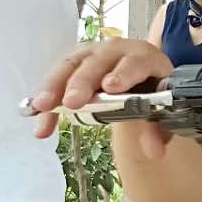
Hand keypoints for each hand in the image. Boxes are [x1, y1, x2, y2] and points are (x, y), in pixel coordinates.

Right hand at [29, 39, 173, 155]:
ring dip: (54, 85)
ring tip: (42, 106)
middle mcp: (116, 51)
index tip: (110, 87)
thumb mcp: (159, 109)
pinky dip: (47, 99)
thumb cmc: (150, 90)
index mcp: (143, 57)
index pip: (135, 62)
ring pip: (70, 65)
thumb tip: (154, 151)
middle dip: (82, 81)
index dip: (123, 73)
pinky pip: (57, 79)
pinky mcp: (73, 64)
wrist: (139, 79)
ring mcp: (91, 55)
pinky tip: (42, 125)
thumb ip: (157, 130)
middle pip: (97, 62)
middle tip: (71, 102)